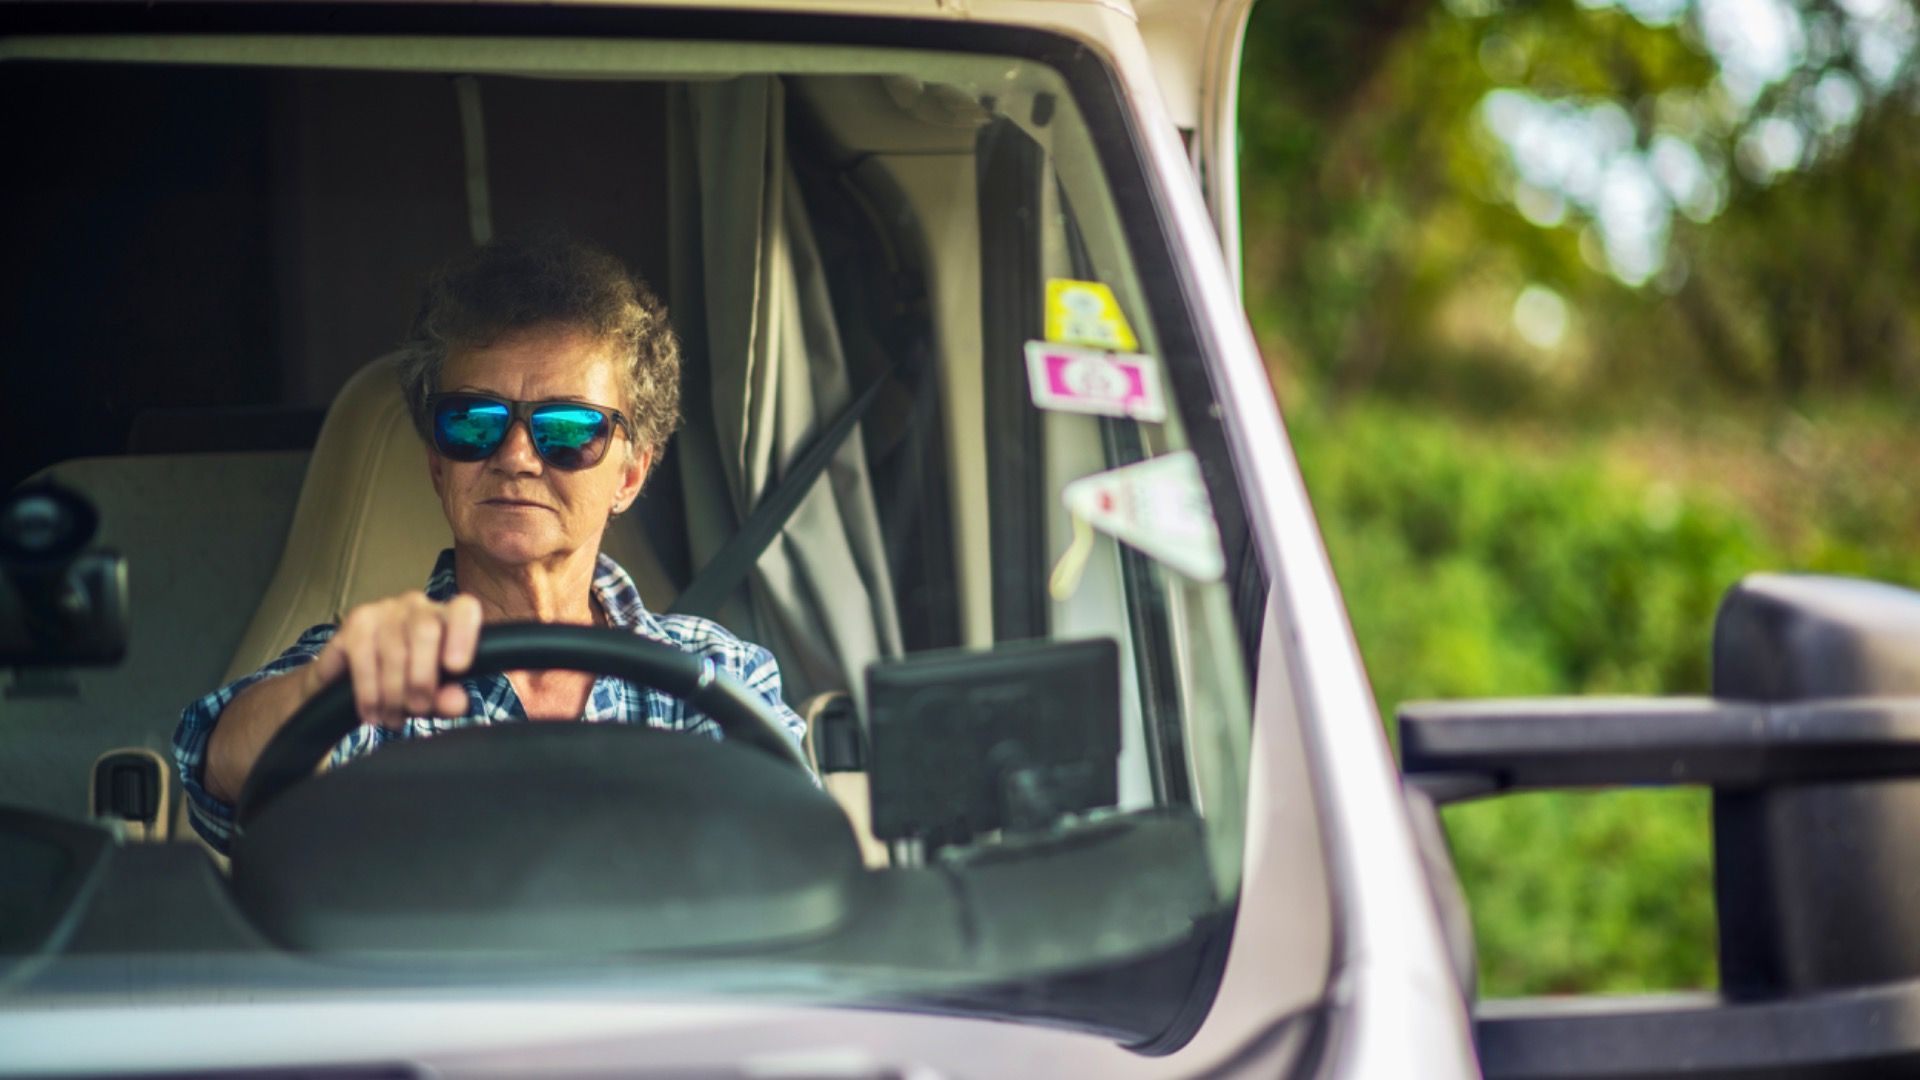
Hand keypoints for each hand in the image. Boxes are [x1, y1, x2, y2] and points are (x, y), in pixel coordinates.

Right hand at [307, 591, 483, 728]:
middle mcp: (417, 606)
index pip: (464, 610)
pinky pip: (363, 656)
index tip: (457, 667)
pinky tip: (371, 711)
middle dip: (421, 679)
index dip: (463, 635)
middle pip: (426, 631)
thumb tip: (456, 703)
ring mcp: (384, 609)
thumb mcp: (432, 696)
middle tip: (418, 709)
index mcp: (448, 618)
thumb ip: (448, 700)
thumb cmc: (407, 682)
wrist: (355, 679)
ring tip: (393, 717)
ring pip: (393, 649)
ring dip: (393, 693)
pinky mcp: (355, 621)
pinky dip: (368, 691)